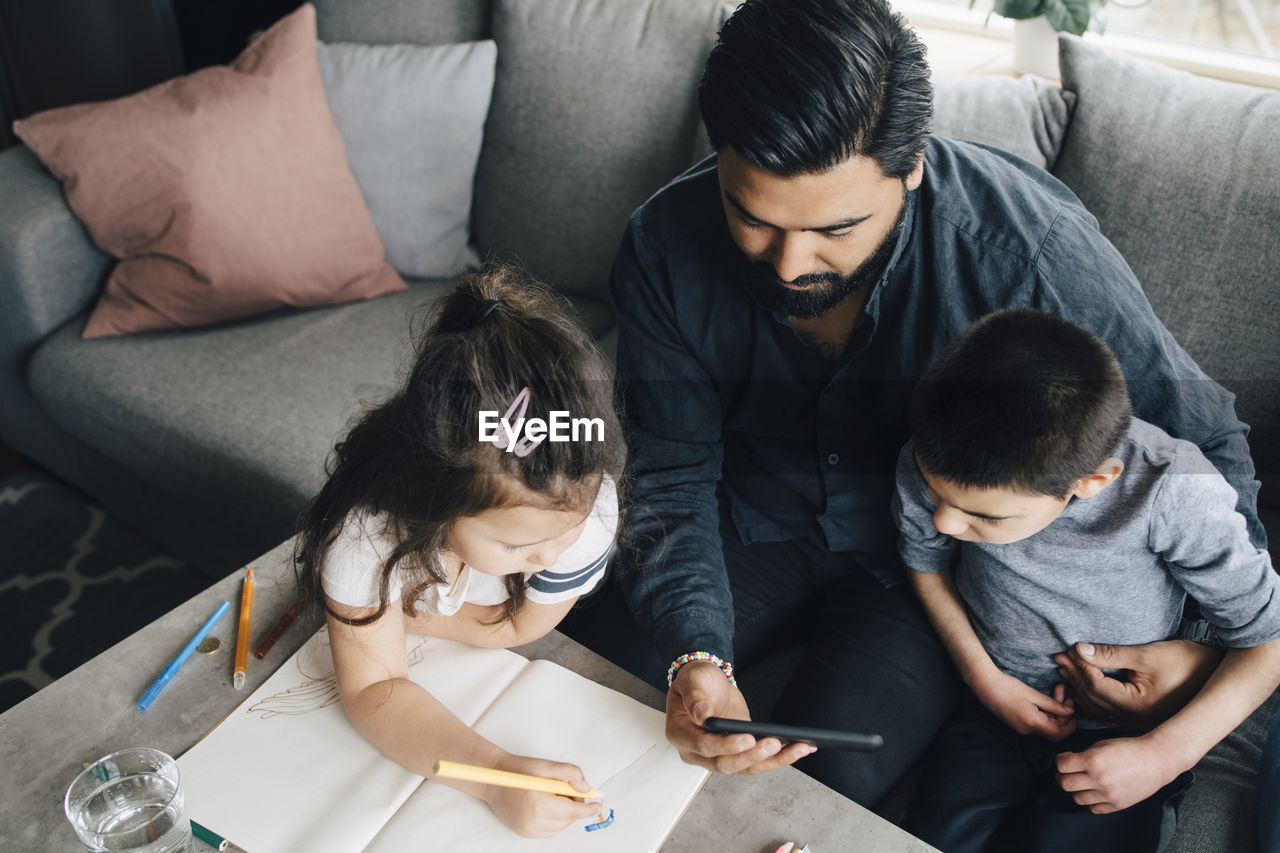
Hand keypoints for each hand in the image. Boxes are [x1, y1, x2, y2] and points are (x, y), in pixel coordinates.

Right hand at [481, 754, 602, 837]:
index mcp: (539, 805)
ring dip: (564, 813)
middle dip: (574, 805)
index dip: (587, 808)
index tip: (598, 803)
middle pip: (568, 819)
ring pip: (560, 826)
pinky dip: (554, 819)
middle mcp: (532, 822)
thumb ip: (570, 774)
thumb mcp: (546, 765)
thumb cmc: (518, 770)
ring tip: (553, 794)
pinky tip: (547, 804)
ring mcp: (527, 830)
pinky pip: (549, 830)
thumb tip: (586, 788)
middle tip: (566, 787)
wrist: (493, 779)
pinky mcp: (524, 833)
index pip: (572, 812)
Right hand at [665, 661, 814, 773]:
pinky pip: (756, 761)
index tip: (747, 738)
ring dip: (773, 760)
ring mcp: (717, 755)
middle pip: (725, 764)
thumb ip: (695, 697)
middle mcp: (696, 751)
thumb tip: (702, 715)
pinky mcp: (736, 753)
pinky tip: (800, 748)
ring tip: (799, 748)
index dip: (726, 745)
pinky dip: (778, 758)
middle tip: (775, 743)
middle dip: (752, 756)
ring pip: (745, 767)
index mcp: (680, 733)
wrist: (705, 683)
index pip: (703, 745)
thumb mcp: (692, 680)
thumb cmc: (696, 681)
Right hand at [972, 669, 1076, 740]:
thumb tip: (1069, 712)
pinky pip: (1037, 722)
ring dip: (1054, 711)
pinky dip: (1045, 712)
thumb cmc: (1008, 687)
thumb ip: (1053, 705)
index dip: (1070, 727)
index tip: (1076, 715)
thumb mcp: (1033, 694)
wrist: (985, 686)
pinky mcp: (1017, 723)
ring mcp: (1021, 727)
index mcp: (1032, 723)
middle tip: (1068, 697)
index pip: (1058, 734)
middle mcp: (1027, 730)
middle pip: (1053, 729)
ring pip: (1045, 725)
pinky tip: (1046, 699)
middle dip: (1063, 715)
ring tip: (1058, 691)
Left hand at [1054, 640, 1224, 728]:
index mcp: (1136, 705)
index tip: (1066, 651)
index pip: (1096, 687)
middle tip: (1059, 657)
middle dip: (1075, 676)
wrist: (1215, 675)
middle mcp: (1134, 718)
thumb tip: (1081, 649)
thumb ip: (1112, 655)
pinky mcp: (1139, 717)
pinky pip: (1108, 711)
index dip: (1080, 668)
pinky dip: (1093, 698)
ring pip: (1099, 707)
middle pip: (1094, 699)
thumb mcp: (1146, 655)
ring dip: (1081, 688)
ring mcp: (1137, 720)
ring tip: (1067, 668)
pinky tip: (1083, 686)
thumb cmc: (1186, 662)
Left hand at [1056, 734, 1182, 812]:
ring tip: (1083, 782)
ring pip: (1077, 798)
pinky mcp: (1117, 805)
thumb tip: (1067, 762)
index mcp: (1093, 760)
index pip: (1061, 766)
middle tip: (1068, 772)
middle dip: (1063, 776)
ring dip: (1076, 790)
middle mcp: (1098, 779)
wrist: (1156, 760)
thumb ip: (1083, 755)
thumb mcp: (1101, 745)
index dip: (1060, 761)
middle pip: (1065, 784)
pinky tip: (1095, 792)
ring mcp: (1108, 794)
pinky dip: (1091, 801)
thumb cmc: (1129, 749)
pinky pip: (1093, 808)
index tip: (1065, 759)